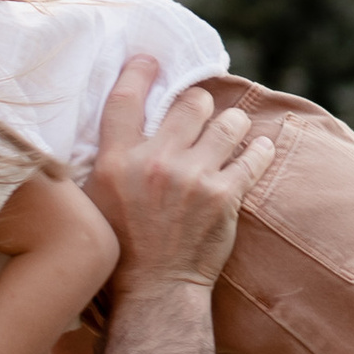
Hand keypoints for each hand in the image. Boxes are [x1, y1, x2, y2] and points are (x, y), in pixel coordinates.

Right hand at [87, 59, 272, 293]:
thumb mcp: (94, 201)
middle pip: (189, 103)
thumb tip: (118, 126)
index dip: (139, 71)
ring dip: (231, 124)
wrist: (154, 293)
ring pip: (227, 122)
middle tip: (201, 112)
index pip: (126, 99)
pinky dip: (259, 150)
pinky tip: (259, 147)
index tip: (150, 60)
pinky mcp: (225, 196)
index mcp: (115, 161)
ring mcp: (192, 178)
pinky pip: (254, 156)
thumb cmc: (120, 251)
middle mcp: (154, 163)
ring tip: (231, 131)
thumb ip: (106, 161)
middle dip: (199, 104)